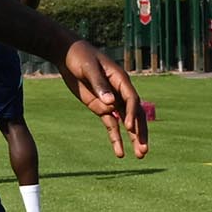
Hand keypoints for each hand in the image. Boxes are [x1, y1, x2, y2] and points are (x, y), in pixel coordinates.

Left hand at [59, 38, 150, 155]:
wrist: (68, 55)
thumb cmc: (81, 57)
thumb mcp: (89, 68)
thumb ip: (99, 85)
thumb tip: (111, 103)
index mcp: (121, 80)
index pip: (132, 100)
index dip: (132, 114)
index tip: (128, 127)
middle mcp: (120, 93)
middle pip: (135, 115)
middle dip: (140, 132)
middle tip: (144, 150)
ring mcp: (111, 102)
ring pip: (126, 123)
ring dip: (132, 139)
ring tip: (139, 155)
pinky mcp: (100, 107)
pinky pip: (111, 125)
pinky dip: (115, 138)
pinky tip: (120, 153)